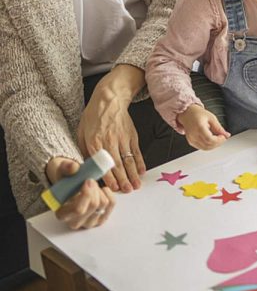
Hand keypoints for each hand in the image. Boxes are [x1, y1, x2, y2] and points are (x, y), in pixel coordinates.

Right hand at [46, 157, 114, 229]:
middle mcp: (75, 222)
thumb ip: (66, 168)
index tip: (88, 181)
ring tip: (93, 186)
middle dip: (95, 188)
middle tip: (90, 180)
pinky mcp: (101, 218)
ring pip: (103, 204)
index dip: (87, 194)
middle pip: (94, 205)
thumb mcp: (62, 170)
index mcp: (62, 214)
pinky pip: (112, 203)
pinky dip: (109, 193)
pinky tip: (101, 190)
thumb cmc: (66, 179)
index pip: (78, 209)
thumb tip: (74, 167)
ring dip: (100, 190)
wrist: (71, 185)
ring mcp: (89, 222)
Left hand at [77, 65, 145, 193]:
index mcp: (95, 142)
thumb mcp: (81, 132)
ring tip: (136, 185)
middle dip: (123, 180)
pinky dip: (140, 162)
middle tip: (127, 191)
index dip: (109, 178)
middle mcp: (110, 142)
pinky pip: (136, 152)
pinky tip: (141, 171)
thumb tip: (86, 166)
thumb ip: (84, 149)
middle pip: (118, 165)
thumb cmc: (93, 115)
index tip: (113, 188)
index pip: (103, 164)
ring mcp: (123, 139)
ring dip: (133, 174)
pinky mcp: (132, 135)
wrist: (109, 99)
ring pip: (129, 160)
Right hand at [177, 104, 229, 149]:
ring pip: (205, 148)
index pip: (209, 139)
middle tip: (223, 137)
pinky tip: (212, 140)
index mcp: (199, 127)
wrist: (187, 114)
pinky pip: (202, 147)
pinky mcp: (191, 142)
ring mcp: (191, 140)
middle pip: (208, 145)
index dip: (218, 140)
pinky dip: (209, 145)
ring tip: (218, 138)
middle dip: (218, 143)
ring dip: (214, 145)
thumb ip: (219, 128)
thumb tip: (226, 135)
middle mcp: (193, 135)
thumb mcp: (211, 118)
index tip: (223, 136)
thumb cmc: (198, 114)